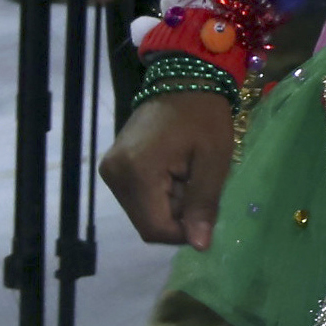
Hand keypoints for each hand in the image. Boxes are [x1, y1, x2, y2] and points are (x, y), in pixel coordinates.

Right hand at [101, 92, 236, 250]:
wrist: (184, 79)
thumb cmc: (205, 116)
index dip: (183, 234)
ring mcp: (110, 170)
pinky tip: (178, 172)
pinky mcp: (114, 166)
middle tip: (201, 186)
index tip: (208, 218)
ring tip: (190, 175)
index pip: (154, 228)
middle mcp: (114, 175)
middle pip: (147, 221)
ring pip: (144, 211)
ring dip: (172, 204)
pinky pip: (139, 196)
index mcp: (136, 172)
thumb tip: (199, 245)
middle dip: (179, 216)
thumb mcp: (214, 160)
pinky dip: (162, 193)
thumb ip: (204, 204)